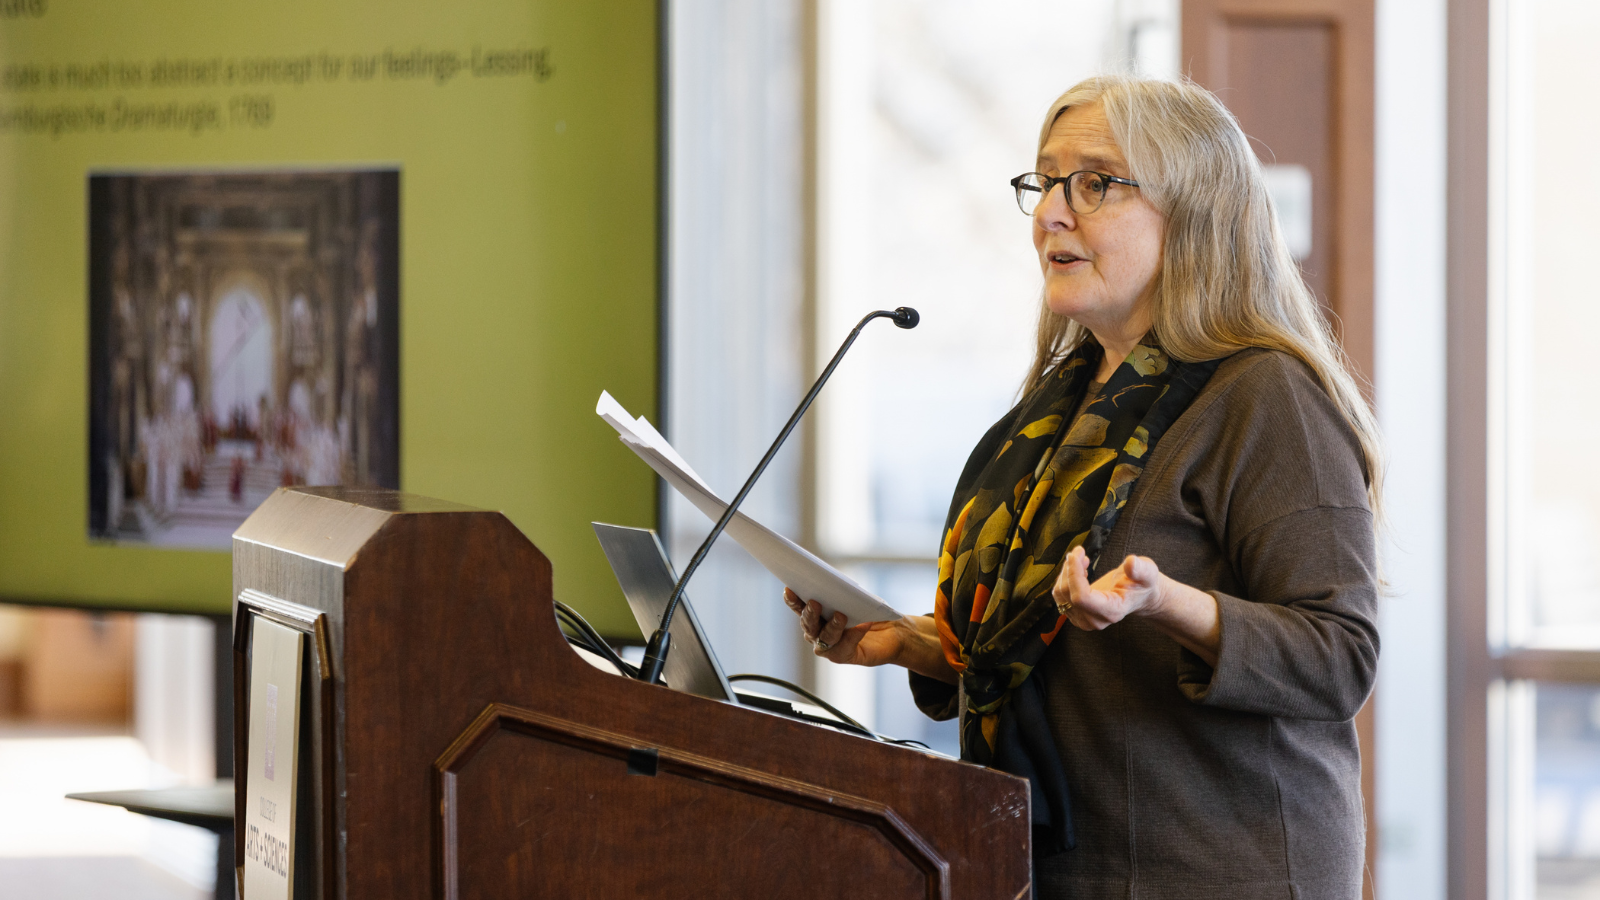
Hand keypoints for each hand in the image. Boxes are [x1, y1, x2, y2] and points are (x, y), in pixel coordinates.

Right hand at [783, 588, 904, 666]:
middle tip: (815, 602)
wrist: (895, 632)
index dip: (792, 600)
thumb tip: (836, 586)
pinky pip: (844, 648)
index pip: (800, 608)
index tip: (789, 589)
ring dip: (831, 627)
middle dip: (809, 614)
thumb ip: (843, 594)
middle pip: (808, 625)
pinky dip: (853, 635)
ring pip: (823, 639)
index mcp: (817, 615)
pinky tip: (863, 625)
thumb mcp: (857, 598)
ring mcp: (830, 647)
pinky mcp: (845, 656)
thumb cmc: (872, 612)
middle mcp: (818, 633)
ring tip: (841, 615)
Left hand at [1051, 546, 1164, 630]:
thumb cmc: (1142, 583)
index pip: (1081, 598)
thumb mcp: (1148, 572)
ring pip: (1060, 594)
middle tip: (1080, 551)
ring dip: (1066, 571)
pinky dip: (1065, 578)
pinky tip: (1079, 570)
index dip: (1074, 574)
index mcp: (1112, 611)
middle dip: (1070, 568)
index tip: (1078, 553)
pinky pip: (1059, 595)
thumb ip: (1141, 569)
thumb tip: (1131, 563)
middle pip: (1068, 594)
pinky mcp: (1075, 615)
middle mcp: (1095, 620)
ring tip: (1081, 559)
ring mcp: (1083, 620)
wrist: (1138, 595)